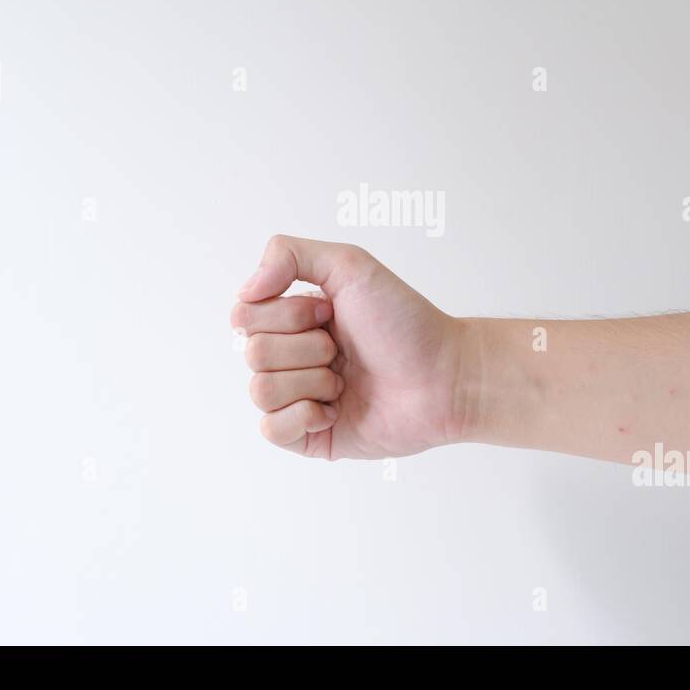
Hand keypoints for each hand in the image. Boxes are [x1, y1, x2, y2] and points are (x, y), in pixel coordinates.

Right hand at [231, 235, 466, 459]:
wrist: (444, 376)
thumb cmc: (406, 322)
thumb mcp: (349, 264)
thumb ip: (288, 253)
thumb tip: (245, 290)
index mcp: (293, 319)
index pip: (245, 315)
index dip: (287, 315)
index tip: (330, 314)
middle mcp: (291, 357)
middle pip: (253, 353)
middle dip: (306, 348)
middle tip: (344, 349)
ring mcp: (298, 398)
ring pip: (261, 391)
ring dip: (311, 382)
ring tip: (346, 381)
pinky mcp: (309, 436)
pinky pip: (271, 430)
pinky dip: (304, 417)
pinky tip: (336, 410)